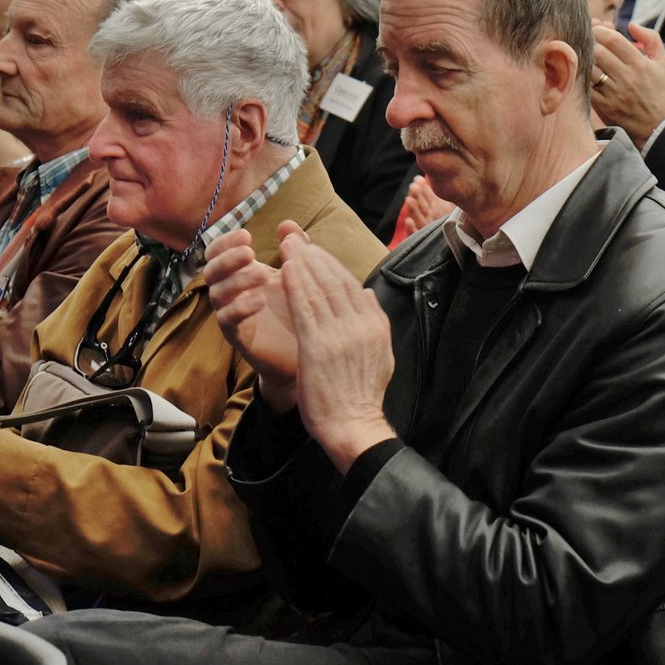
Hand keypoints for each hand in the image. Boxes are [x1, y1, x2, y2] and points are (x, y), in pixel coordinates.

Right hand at [203, 226, 298, 410]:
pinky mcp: (237, 337)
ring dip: (237, 281)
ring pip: (217, 294)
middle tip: (250, 252)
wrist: (303, 352)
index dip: (226, 242)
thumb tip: (286, 223)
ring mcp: (231, 315)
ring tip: (262, 275)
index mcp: (239, 274)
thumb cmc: (296, 310)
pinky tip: (259, 300)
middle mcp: (230, 293)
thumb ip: (295, 248)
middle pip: (210, 270)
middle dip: (227, 258)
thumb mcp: (297, 275)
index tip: (247, 235)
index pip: (217, 252)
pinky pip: (227, 321)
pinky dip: (240, 308)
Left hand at [280, 226, 395, 468]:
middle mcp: (361, 325)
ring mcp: (340, 335)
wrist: (354, 426)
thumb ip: (374, 321)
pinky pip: (304, 308)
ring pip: (319, 289)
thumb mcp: (381, 354)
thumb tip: (367, 294)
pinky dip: (294, 286)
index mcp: (375, 325)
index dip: (329, 263)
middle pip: (335, 280)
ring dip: (301, 264)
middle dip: (313, 255)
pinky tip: (282, 271)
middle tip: (295, 238)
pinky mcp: (318, 346)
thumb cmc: (361, 396)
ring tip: (287, 246)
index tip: (313, 249)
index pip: (351, 284)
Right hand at [396, 175, 453, 236]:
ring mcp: (425, 226)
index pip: (427, 194)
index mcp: (435, 205)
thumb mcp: (455, 205)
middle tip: (414, 187)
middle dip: (416, 195)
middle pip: (421, 203)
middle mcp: (429, 214)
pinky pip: (415, 234)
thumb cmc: (456, 221)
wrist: (459, 240)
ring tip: (409, 200)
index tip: (419, 179)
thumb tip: (451, 177)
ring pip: (417, 216)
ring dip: (412, 208)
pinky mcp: (423, 239)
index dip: (423, 187)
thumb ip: (453, 193)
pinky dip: (411, 228)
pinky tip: (409, 221)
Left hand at [589, 22, 664, 149]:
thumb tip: (631, 24)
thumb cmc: (658, 90)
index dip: (601, 30)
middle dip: (590, 41)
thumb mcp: (662, 62)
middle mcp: (626, 77)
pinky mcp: (603, 106)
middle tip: (587, 40)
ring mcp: (613, 92)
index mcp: (639, 63)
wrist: (656, 126)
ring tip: (584, 54)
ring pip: (590, 68)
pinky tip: (583, 71)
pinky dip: (582, 76)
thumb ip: (651, 38)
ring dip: (585, 58)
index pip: (613, 39)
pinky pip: (586, 86)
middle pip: (598, 51)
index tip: (597, 30)